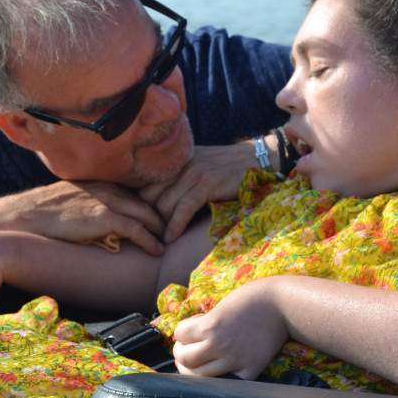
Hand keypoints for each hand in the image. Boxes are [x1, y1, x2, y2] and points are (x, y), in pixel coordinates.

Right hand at [13, 180, 167, 255]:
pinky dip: (150, 240)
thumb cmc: (45, 212)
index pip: (137, 194)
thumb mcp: (74, 200)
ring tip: (169, 242)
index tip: (163, 220)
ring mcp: (108, 201)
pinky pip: (137, 229)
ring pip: (147, 214)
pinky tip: (157, 249)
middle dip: (163, 217)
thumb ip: (92, 204)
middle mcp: (109, 188)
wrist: (28, 214)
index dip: (153, 208)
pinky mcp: (104, 217)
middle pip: (148, 202)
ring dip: (161, 230)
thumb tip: (100, 220)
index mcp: (103, 183)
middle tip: (174, 232)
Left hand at [138, 141, 262, 243]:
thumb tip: (155, 197)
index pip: (143, 183)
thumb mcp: (196, 165)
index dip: (141, 205)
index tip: (144, 221)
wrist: (256, 158)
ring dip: (162, 225)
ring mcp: (193, 172)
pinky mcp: (207, 183)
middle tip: (153, 233)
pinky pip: (184, 207)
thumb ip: (177, 176)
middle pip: (148, 196)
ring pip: (164, 204)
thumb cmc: (225, 168)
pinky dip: (175, 225)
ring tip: (163, 238)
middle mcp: (180, 164)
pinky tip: (171, 237)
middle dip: (150, 217)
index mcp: (174, 160)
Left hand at [172, 279, 288, 378]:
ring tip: (198, 360)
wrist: (282, 305)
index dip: (182, 331)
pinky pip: (226, 383)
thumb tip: (187, 339)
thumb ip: (205, 324)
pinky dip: (218, 377)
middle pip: (185, 358)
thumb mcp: (222, 306)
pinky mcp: (250, 370)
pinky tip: (220, 367)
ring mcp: (236, 360)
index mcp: (211, 325)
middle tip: (187, 347)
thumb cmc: (252, 299)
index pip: (179, 335)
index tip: (190, 329)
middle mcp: (220, 344)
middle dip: (182, 352)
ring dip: (193, 367)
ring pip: (200, 375)